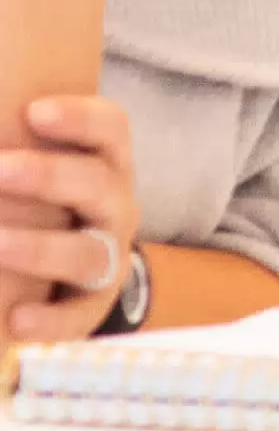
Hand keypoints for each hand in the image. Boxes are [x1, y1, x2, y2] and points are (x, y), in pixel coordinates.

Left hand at [0, 96, 139, 341]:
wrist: (73, 267)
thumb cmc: (40, 199)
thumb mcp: (33, 164)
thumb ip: (11, 148)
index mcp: (104, 162)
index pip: (111, 130)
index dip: (80, 119)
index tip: (34, 111)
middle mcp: (115, 206)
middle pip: (100, 184)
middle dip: (50, 176)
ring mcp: (108, 256)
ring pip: (92, 252)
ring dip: (42, 247)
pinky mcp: (91, 306)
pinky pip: (81, 317)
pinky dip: (52, 319)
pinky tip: (17, 317)